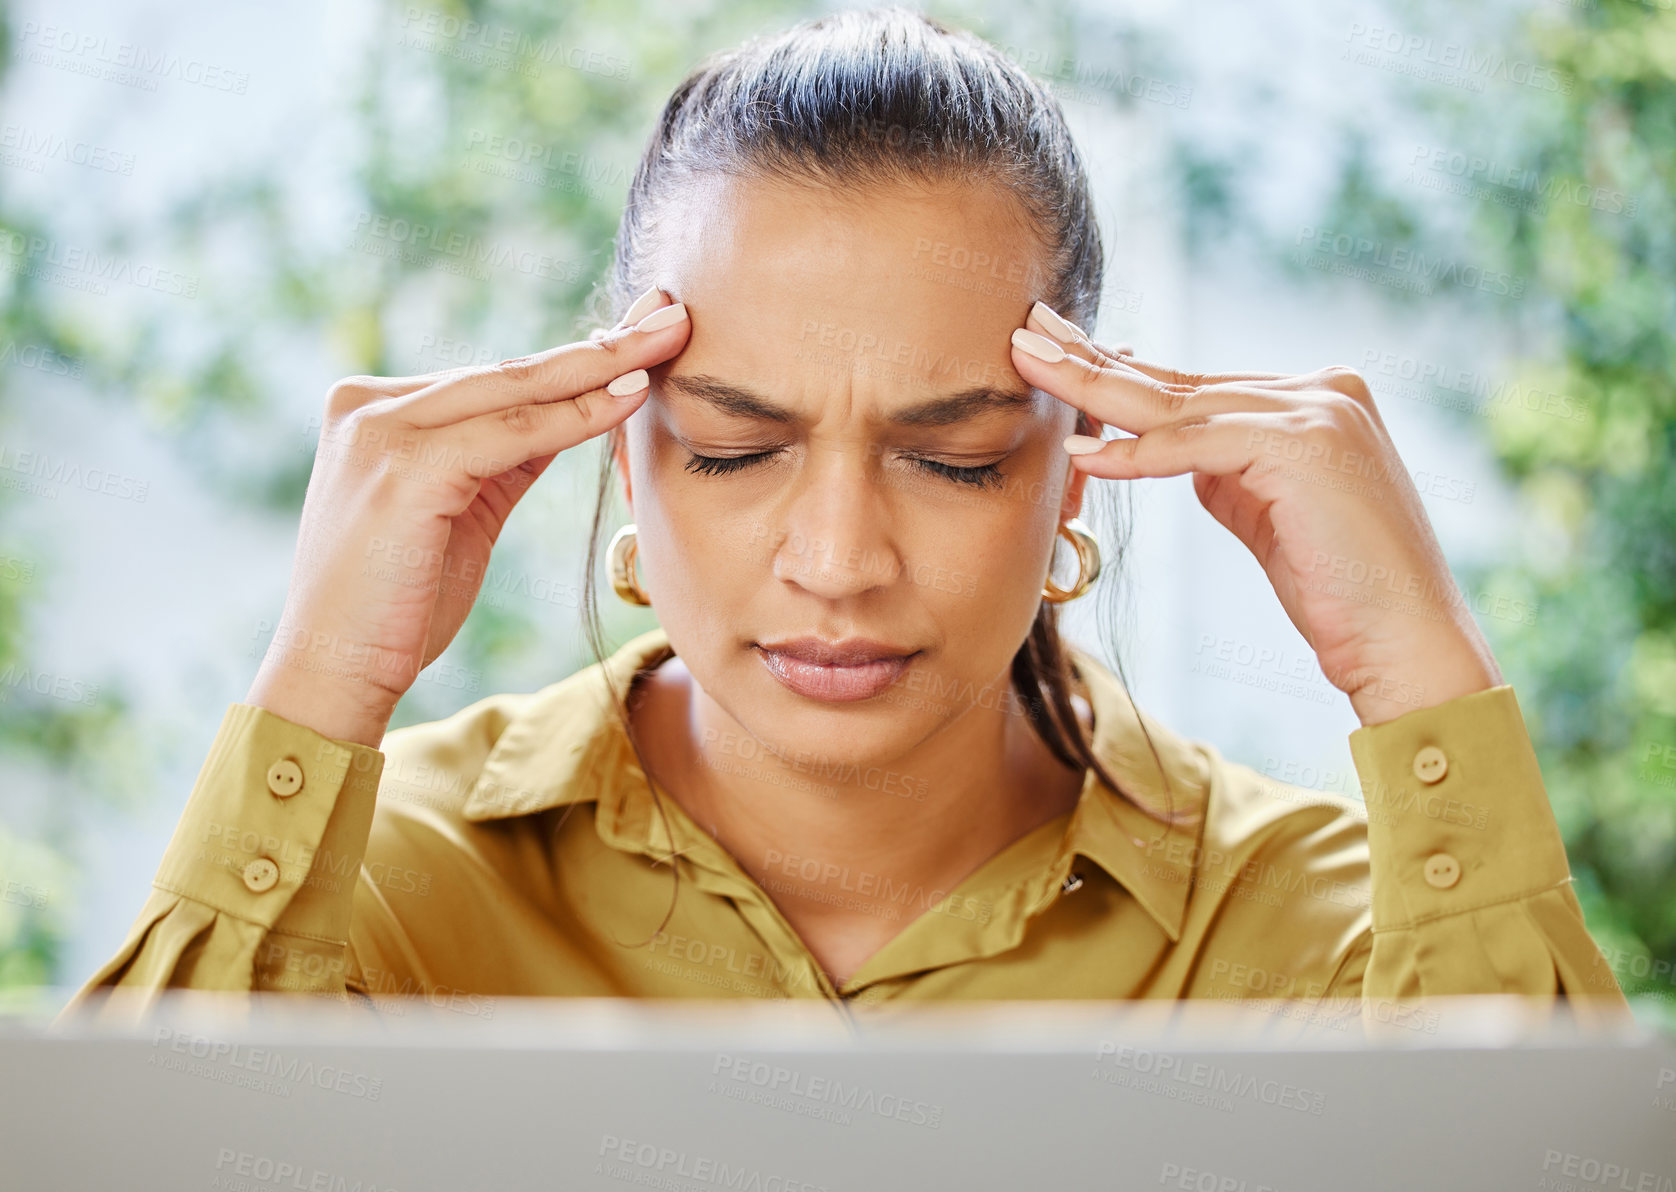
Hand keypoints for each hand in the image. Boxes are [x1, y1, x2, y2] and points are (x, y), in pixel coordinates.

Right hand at [246, 288, 689, 745]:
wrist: (331, 675)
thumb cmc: (396, 606)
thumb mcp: (461, 511)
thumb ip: (505, 456)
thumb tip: (576, 409)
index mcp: (375, 410)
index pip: (496, 378)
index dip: (576, 358)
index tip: (643, 334)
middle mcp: (368, 405)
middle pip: (510, 373)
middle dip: (601, 346)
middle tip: (673, 317)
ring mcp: (379, 429)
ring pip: (515, 393)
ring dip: (600, 369)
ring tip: (666, 345)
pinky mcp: (404, 466)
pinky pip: (512, 434)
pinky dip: (576, 416)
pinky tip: (629, 396)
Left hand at [1010, 302, 1501, 726]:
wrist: (1407, 642)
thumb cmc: (1338, 591)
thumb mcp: (1266, 512)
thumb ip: (1224, 470)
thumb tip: (1162, 447)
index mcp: (1313, 398)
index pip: (1194, 383)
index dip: (1120, 369)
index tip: (1058, 351)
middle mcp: (1320, 389)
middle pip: (1179, 380)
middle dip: (1094, 358)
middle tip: (1027, 332)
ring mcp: (1318, 411)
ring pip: (1179, 404)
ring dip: (1095, 389)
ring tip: (1031, 368)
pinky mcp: (1306, 446)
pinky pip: (1198, 447)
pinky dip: (1137, 453)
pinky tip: (1085, 454)